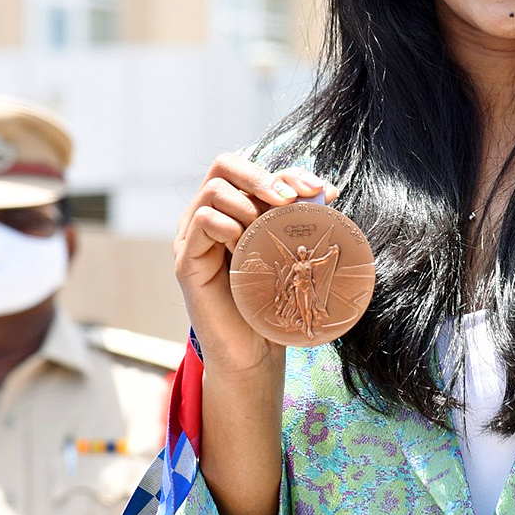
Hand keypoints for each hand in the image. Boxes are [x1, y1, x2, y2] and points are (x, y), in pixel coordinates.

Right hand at [173, 153, 338, 376]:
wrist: (254, 349)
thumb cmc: (272, 298)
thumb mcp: (289, 250)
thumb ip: (300, 219)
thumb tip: (327, 190)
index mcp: (232, 209)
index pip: (251, 169)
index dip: (284, 171)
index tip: (316, 189)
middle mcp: (207, 215)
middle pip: (224, 165)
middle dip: (262, 176)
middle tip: (289, 199)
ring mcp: (192, 236)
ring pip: (214, 190)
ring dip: (248, 204)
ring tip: (265, 232)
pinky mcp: (186, 260)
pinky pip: (203, 220)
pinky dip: (230, 225)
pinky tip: (245, 246)